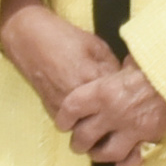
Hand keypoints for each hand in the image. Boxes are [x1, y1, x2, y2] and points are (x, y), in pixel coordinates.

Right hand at [0, 0, 120, 127]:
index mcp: (91, 78)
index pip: (119, 101)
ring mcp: (62, 107)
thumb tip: (126, 84)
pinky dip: (82, 122)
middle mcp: (76, 98)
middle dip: (116, 119)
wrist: (28, 38)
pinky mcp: (51, 111)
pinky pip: (73, 125)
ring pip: (88, 128)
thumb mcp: (96, 46)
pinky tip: (90, 114)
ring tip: (109, 118)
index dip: (130, 102)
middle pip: (104, 121)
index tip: (137, 101)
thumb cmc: (64, 37)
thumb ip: (113, 67)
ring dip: (99, 125)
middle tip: (126, 114)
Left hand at [55, 60, 165, 165]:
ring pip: (106, 151)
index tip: (63, 122)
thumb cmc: (153, 62)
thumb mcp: (128, 61)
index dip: (63, 118)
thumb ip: (115, 71)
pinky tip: (121, 163)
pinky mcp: (148, 136)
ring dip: (98, 155)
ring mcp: (130, 127)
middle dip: (78, 142)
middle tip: (77, 143)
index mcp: (102, 91)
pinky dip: (126, 162)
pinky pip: (132, 155)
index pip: (71, 108)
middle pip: (84, 136)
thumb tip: (113, 69)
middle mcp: (112, 112)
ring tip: (96, 153)